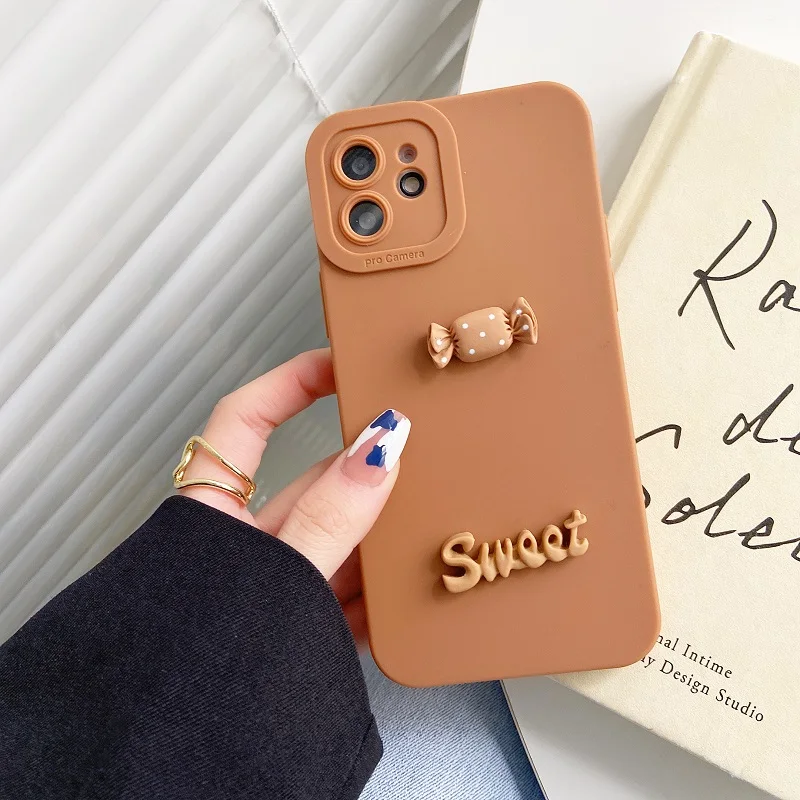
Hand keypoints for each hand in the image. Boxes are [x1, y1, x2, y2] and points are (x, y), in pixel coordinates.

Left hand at [177, 348, 409, 643]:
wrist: (160, 757)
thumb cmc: (188, 657)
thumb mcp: (275, 572)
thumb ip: (331, 517)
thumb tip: (379, 449)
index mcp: (214, 514)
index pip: (247, 422)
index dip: (291, 383)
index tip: (340, 363)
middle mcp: (245, 545)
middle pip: (315, 486)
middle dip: (366, 470)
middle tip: (419, 447)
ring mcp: (274, 587)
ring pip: (340, 543)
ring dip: (383, 536)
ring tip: (430, 518)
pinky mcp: (298, 628)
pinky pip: (348, 599)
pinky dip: (380, 597)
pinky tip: (413, 595)